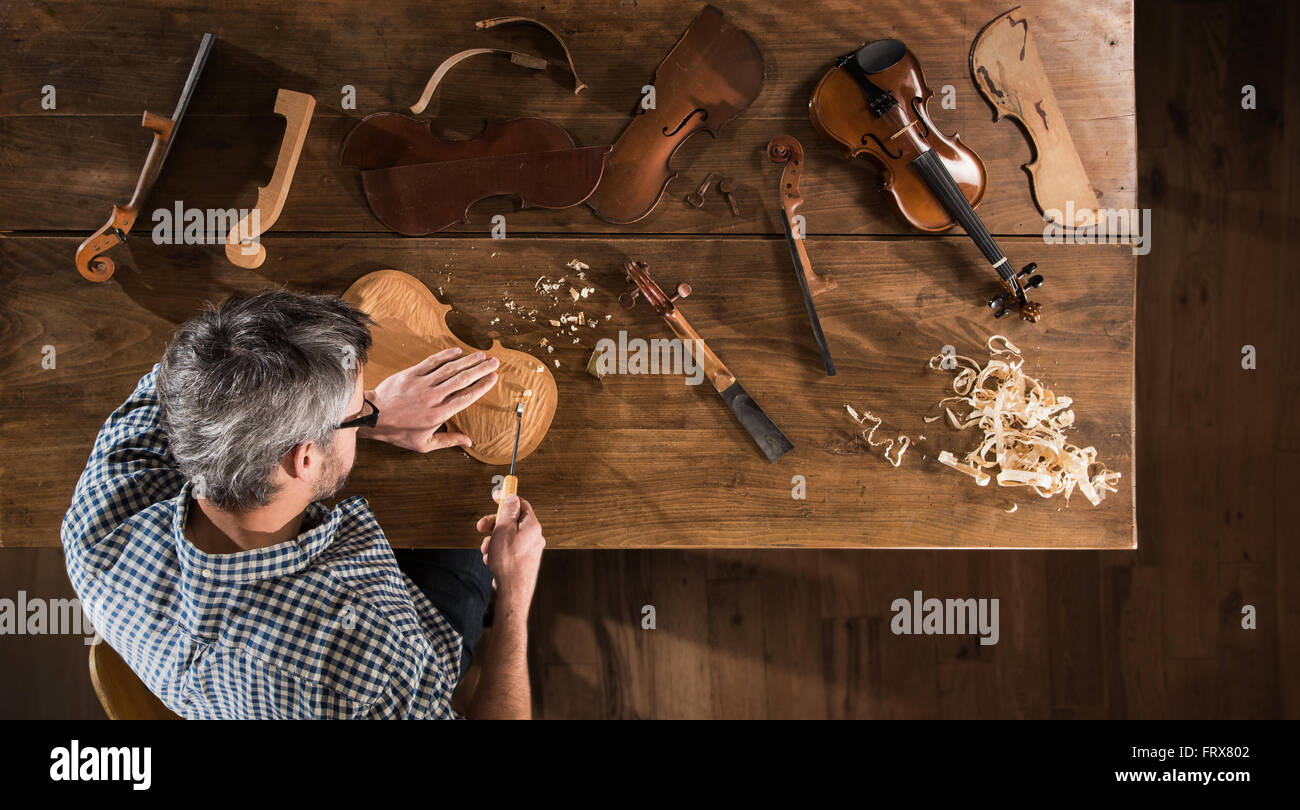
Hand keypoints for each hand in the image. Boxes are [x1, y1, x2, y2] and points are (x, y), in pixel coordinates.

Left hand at [360, 347, 498, 451]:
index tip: (494, 378)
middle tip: (495, 362)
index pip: (466, 397)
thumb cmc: (398, 432)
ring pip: (450, 369)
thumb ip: (448, 441)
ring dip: (468, 361)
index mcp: (439, 415)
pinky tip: (457, 351)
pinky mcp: (411, 374)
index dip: (482, 386)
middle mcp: (434, 397)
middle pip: (463, 380)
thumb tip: (468, 442)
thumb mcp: (424, 444)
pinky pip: (432, 362)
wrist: (373, 417)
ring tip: (481, 355)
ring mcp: (422, 384)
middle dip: (481, 369)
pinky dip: (446, 355)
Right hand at [476, 494, 544, 610]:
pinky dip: (497, 551)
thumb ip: (508, 511)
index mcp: (532, 526)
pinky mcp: (522, 561)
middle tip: (481, 527)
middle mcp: (534, 537)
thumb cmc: (508, 561)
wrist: (512, 591)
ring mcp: (529, 550)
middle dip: (494, 523)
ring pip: (507, 536)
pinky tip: (490, 559)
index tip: (495, 496)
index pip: (521, 504)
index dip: (507, 498)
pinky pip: (508, 549)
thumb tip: (512, 497)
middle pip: (512, 521)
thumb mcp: (504, 529)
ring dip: (493, 540)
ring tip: (486, 550)